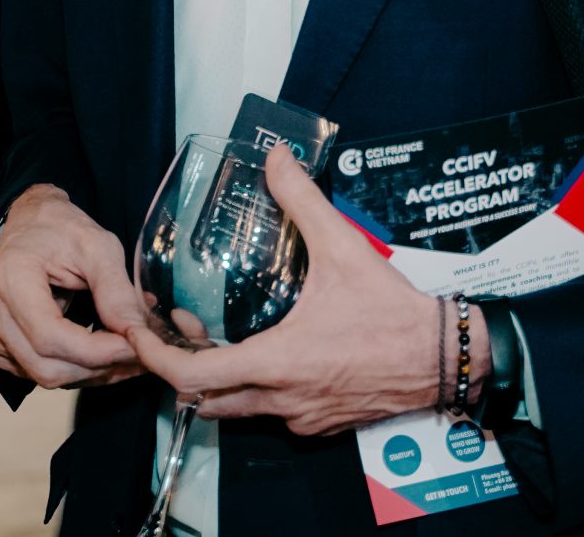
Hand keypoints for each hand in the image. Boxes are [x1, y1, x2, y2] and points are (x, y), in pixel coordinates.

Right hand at [0, 184, 150, 387]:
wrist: (32, 224)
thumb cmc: (62, 230)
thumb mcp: (98, 246)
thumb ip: (116, 291)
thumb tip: (136, 335)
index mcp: (12, 278)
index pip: (50, 337)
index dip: (97, 352)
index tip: (135, 346)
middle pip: (47, 366)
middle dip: (98, 367)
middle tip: (137, 353)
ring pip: (45, 377)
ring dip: (90, 374)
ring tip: (124, 353)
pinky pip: (37, 374)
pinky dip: (74, 371)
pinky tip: (98, 355)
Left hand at [124, 147, 437, 435]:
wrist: (445, 359)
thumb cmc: (393, 313)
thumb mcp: (344, 248)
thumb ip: (302, 201)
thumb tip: (276, 159)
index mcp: (278, 363)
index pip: (195, 377)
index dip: (156, 358)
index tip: (138, 336)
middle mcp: (282, 399)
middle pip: (206, 400)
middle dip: (181, 370)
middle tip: (177, 332)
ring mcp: (301, 417)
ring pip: (238, 410)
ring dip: (217, 382)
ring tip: (213, 340)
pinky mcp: (320, 423)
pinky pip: (272, 413)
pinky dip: (254, 391)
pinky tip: (263, 353)